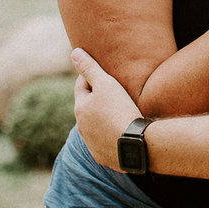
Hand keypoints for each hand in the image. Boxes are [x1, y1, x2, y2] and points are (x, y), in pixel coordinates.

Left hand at [71, 48, 141, 171]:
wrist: (134, 144)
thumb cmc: (119, 110)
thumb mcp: (106, 83)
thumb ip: (90, 68)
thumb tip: (74, 52)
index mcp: (80, 107)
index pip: (81, 85)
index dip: (89, 76)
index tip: (100, 71)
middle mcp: (81, 126)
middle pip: (87, 106)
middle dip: (95, 98)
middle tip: (110, 90)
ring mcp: (91, 143)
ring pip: (94, 125)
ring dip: (102, 118)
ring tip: (117, 111)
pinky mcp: (103, 155)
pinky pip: (104, 141)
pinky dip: (110, 135)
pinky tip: (121, 131)